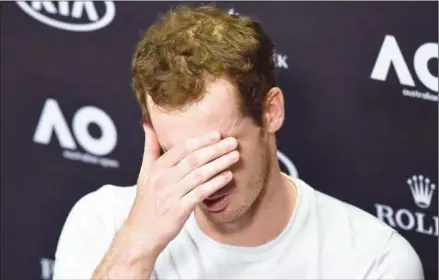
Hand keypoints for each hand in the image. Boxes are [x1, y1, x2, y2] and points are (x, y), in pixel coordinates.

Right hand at [125, 124, 238, 256]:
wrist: (141, 233)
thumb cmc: (146, 202)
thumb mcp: (144, 172)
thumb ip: (150, 148)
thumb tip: (148, 125)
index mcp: (157, 168)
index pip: (181, 149)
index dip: (200, 140)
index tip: (217, 134)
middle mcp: (164, 179)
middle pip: (193, 160)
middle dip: (215, 149)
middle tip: (232, 142)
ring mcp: (172, 195)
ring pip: (199, 175)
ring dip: (219, 164)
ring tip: (235, 156)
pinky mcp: (179, 210)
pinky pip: (200, 193)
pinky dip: (215, 184)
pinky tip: (227, 177)